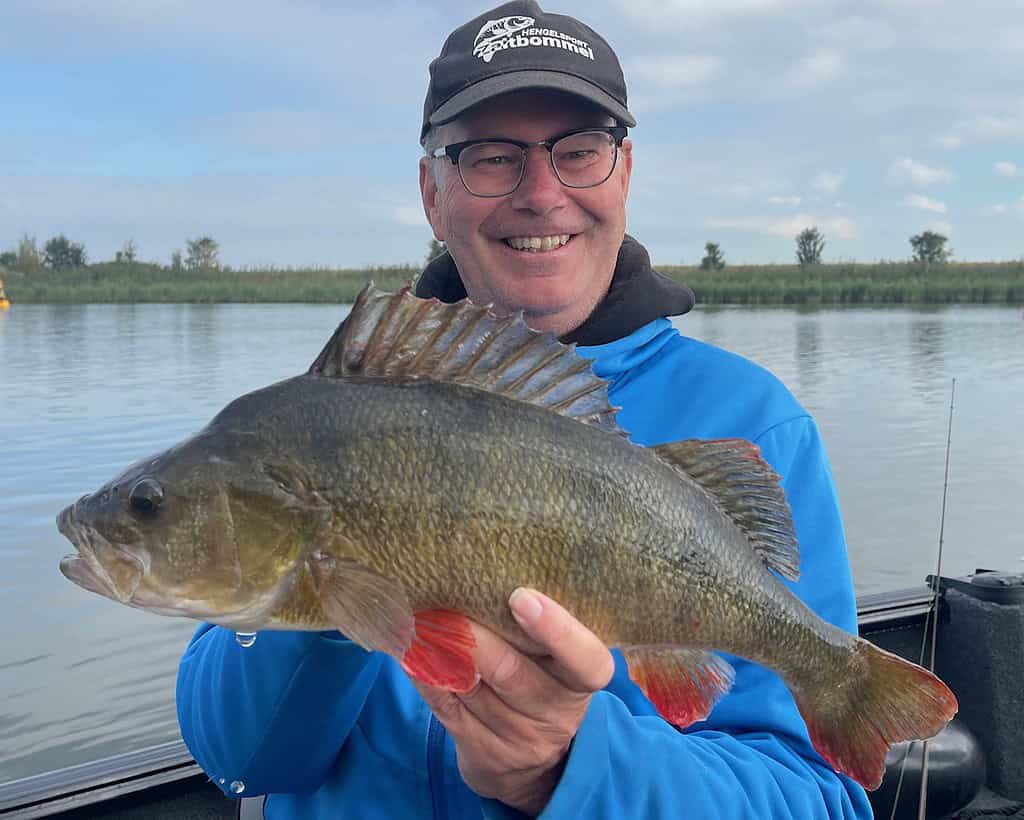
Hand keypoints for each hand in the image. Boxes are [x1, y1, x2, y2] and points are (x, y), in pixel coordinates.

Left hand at [411, 589, 614, 816]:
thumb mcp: (557, 661)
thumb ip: (535, 629)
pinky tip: (410, 647)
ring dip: (438, 648)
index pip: (585, 660)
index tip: (522, 597)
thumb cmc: (542, 682)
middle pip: (511, 672)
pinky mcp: (478, 751)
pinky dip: (423, 672)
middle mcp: (554, 713)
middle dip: (472, 637)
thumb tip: (490, 574)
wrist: (531, 764)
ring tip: (419, 615)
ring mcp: (515, 737)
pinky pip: (443, 705)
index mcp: (580, 681)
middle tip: (445, 602)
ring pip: (469, 688)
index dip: (557, 630)